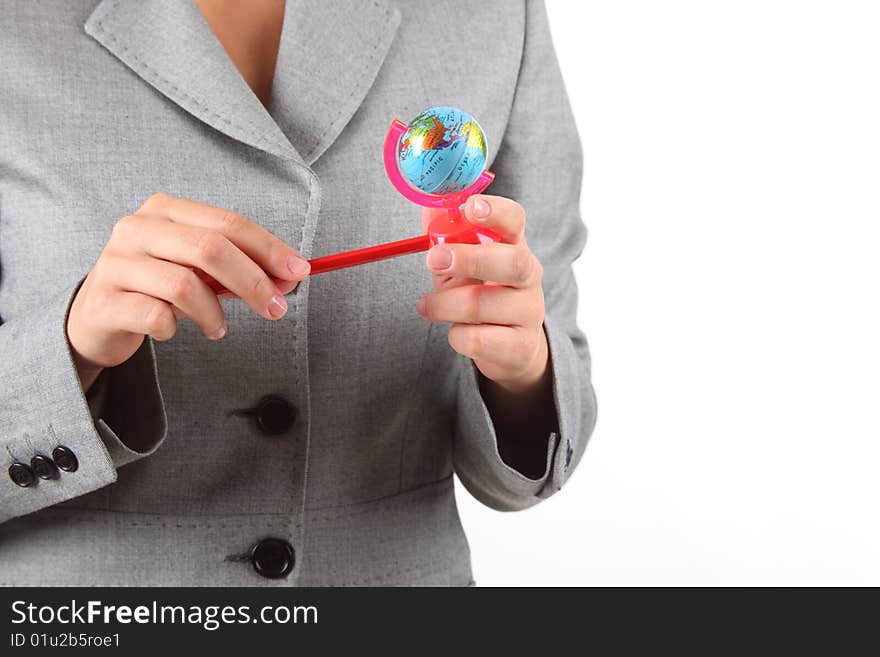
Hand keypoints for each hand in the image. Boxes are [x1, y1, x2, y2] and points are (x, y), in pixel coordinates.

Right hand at [67, 193, 309, 391]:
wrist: (96, 317)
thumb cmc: (157, 287)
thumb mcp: (200, 271)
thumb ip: (242, 269)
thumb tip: (291, 276)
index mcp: (165, 211)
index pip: (228, 223)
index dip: (268, 248)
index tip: (299, 272)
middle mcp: (136, 228)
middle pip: (210, 248)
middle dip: (253, 282)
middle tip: (276, 309)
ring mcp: (116, 264)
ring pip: (184, 285)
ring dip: (214, 314)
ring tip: (218, 329)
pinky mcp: (103, 302)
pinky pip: (156, 316)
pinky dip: (174, 328)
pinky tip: (172, 330)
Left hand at [416, 194, 548, 394]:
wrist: (511, 348)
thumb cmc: (481, 295)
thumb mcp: (462, 264)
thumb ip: (446, 239)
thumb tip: (428, 208)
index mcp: (514, 246)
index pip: (515, 220)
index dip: (496, 211)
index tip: (470, 207)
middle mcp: (529, 276)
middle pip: (511, 261)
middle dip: (469, 259)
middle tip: (433, 259)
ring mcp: (529, 312)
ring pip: (482, 305)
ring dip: (443, 305)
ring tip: (426, 306)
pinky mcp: (521, 346)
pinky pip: (478, 340)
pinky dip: (456, 336)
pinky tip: (455, 332)